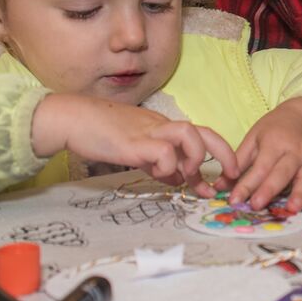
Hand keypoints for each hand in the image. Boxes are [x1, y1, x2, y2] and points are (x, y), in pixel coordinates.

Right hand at [35, 94, 239, 197]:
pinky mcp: (133, 142)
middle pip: (205, 132)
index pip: (201, 136)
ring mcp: (149, 132)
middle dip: (224, 154)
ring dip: (195, 157)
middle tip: (229, 177)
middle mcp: (162, 127)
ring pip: (189, 134)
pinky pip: (163, 151)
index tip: (218, 180)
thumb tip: (179, 181)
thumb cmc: (101, 133)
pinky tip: (156, 173)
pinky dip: (167, 166)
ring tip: (184, 174)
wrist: (72, 119)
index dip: (217, 155)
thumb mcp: (138, 150)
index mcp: (164, 128)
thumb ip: (160, 163)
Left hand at [229, 98, 301, 211]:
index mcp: (275, 143)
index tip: (234, 199)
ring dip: (300, 193)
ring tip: (293, 208)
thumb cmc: (274, 129)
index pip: (260, 166)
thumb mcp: (254, 138)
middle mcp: (294, 152)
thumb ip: (238, 161)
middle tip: (256, 205)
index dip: (246, 184)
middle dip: (269, 189)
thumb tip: (219, 185)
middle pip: (281, 173)